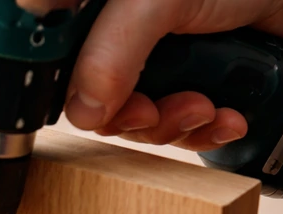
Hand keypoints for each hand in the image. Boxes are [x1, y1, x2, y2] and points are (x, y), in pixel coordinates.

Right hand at [15, 0, 282, 149]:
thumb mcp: (160, 4)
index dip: (80, 96)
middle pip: (97, 104)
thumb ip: (115, 51)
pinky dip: (199, 131)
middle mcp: (112, 37)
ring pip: (136, 122)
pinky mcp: (178, 86)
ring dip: (175, 126)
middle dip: (141, 117)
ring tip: (209, 106)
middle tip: (168, 109)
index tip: (114, 105)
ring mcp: (146, 64)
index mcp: (92, 11)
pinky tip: (225, 115)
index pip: (58, 68)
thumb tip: (85, 110)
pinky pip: (171, 128)